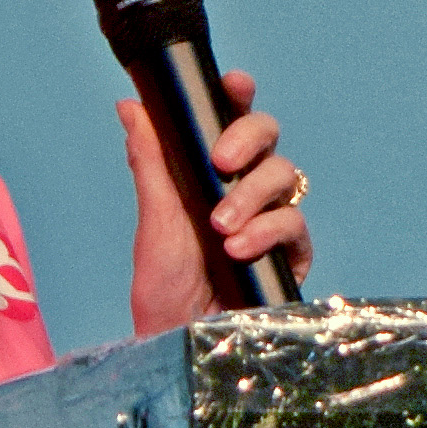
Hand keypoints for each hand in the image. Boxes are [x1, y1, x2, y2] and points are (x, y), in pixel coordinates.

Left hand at [125, 77, 311, 330]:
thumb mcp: (153, 221)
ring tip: (222, 229)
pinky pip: (295, 223)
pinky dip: (268, 230)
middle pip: (267, 137)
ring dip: (251, 196)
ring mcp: (270, 220)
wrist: (180, 344)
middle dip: (248, 138)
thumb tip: (132, 105)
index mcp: (208, 175)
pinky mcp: (290, 254)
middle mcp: (243, 190)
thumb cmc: (163, 291)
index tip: (234, 83)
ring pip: (283, 174)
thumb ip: (150, 162)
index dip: (237, 95)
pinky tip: (240, 249)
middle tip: (220, 162)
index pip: (230, 122)